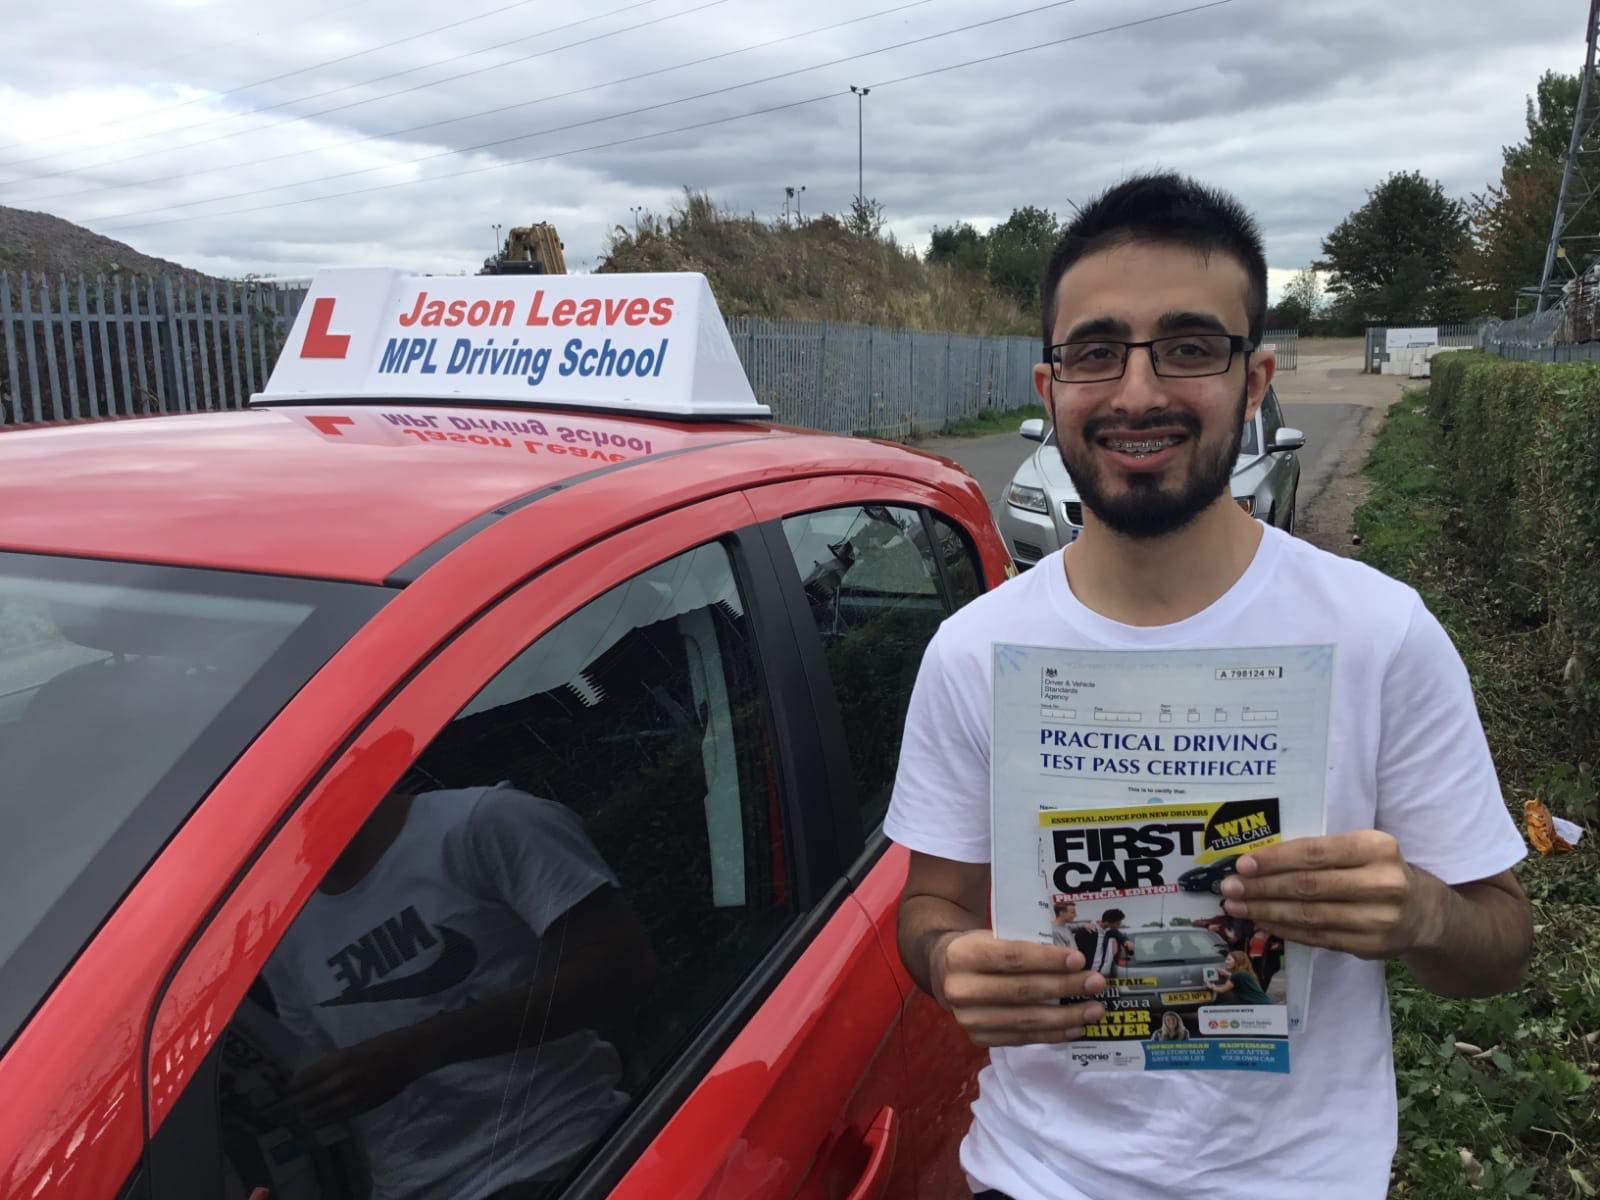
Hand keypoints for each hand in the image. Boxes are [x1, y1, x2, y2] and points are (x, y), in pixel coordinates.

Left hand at [273, 1032, 424, 1125]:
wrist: (412, 1054)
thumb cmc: (385, 1043)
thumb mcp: (357, 1046)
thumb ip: (339, 1061)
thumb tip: (319, 1073)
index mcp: (344, 1058)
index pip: (312, 1074)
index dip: (298, 1083)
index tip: (287, 1089)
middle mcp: (347, 1077)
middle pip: (316, 1094)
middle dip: (300, 1102)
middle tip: (286, 1108)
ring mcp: (357, 1093)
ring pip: (328, 1108)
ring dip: (312, 1114)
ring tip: (301, 1119)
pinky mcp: (367, 1104)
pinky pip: (344, 1114)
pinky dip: (331, 1119)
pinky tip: (323, 1121)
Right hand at [929, 930, 1105, 1047]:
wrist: (941, 971)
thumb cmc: (977, 948)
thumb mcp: (991, 935)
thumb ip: (1023, 945)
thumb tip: (1074, 960)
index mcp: (963, 954)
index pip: (1013, 958)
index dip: (1048, 960)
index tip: (1079, 960)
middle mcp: (960, 989)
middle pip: (1022, 990)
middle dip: (1065, 987)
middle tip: (1096, 983)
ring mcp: (968, 1019)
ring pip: (1025, 1019)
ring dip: (1066, 1016)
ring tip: (1095, 1010)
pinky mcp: (978, 1039)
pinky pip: (1022, 1038)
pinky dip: (1052, 1034)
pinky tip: (1075, 1027)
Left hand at [1219, 831, 1443, 959]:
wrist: (1424, 912)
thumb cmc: (1378, 871)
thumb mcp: (1361, 850)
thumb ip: (1320, 852)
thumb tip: (1258, 861)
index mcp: (1377, 848)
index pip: (1315, 853)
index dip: (1275, 859)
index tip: (1243, 864)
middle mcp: (1382, 883)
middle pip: (1309, 886)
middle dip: (1262, 887)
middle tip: (1230, 888)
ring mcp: (1378, 919)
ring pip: (1309, 915)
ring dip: (1267, 911)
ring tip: (1237, 907)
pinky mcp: (1370, 946)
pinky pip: (1317, 937)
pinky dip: (1285, 929)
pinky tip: (1263, 922)